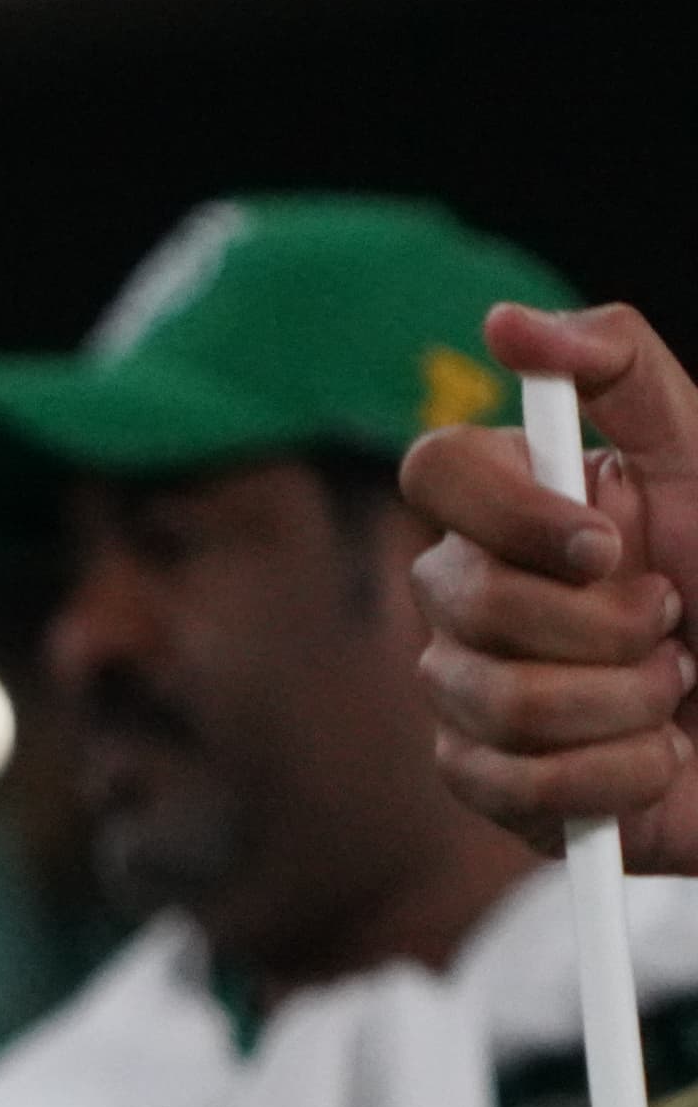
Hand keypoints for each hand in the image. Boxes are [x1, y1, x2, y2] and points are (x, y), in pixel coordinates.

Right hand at [412, 301, 697, 863]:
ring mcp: (467, 689)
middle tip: (676, 624)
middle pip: (458, 597)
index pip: (433, 471)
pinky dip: (613, 777)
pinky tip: (654, 759)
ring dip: (621, 704)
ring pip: (488, 697)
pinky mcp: (486, 781)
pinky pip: (508, 783)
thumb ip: (624, 370)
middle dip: (601, 625)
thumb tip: (503, 323)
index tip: (610, 545)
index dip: (512, 515)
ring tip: (674, 695)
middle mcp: (473, 592)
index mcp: (519, 506)